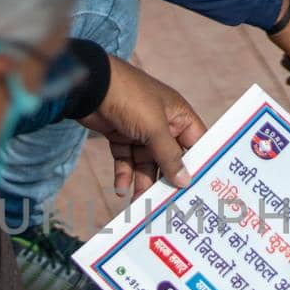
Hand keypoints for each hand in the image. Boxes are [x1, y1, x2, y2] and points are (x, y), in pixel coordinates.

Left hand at [77, 59, 205, 195]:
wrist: (89, 86)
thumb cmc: (130, 98)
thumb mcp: (154, 128)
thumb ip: (170, 156)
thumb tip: (185, 181)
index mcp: (178, 115)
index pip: (196, 144)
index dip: (198, 165)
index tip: (200, 189)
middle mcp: (162, 124)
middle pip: (169, 158)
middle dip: (167, 179)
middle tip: (168, 203)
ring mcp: (140, 131)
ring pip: (146, 163)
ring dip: (142, 182)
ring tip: (139, 203)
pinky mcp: (120, 136)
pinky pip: (126, 160)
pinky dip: (124, 174)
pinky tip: (121, 188)